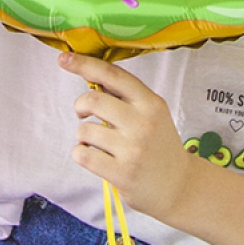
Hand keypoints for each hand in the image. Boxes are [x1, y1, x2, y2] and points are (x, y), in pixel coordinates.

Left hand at [59, 52, 193, 220]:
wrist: (179, 186)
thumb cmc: (159, 146)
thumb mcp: (153, 114)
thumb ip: (126, 97)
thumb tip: (92, 76)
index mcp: (150, 103)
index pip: (113, 75)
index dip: (85, 64)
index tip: (64, 58)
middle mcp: (143, 123)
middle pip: (93, 100)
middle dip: (80, 106)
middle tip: (83, 114)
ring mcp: (132, 149)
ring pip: (84, 130)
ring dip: (83, 136)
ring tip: (98, 144)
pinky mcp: (121, 173)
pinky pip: (83, 154)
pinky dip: (81, 153)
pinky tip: (95, 158)